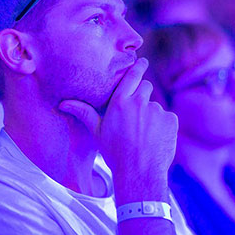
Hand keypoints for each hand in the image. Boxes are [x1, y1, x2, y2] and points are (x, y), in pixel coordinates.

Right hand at [59, 58, 177, 203]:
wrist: (139, 173)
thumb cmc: (115, 153)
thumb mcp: (98, 133)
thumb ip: (85, 113)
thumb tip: (63, 103)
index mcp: (120, 102)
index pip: (132, 76)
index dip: (138, 66)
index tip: (141, 61)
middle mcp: (139, 102)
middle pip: (146, 87)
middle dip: (143, 95)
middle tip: (138, 112)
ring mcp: (157, 110)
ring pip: (155, 106)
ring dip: (152, 115)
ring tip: (145, 134)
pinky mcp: (171, 120)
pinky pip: (168, 118)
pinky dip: (163, 126)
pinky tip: (156, 139)